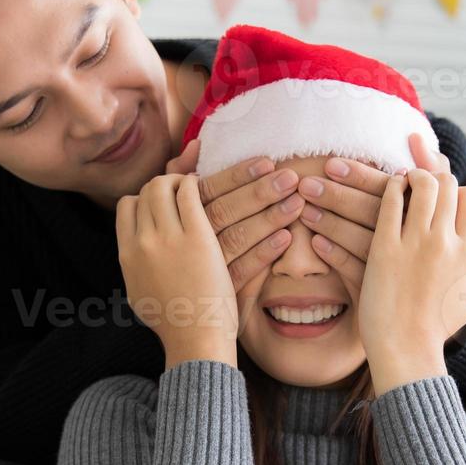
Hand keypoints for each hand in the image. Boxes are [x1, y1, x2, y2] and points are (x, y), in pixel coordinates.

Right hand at [117, 172, 237, 367]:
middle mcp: (142, 241)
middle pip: (147, 191)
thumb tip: (136, 255)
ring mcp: (168, 237)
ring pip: (166, 186)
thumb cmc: (176, 324)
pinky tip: (212, 189)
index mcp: (127, 255)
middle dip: (165, 184)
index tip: (162, 202)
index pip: (127, 206)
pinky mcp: (197, 235)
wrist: (196, 339)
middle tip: (183, 187)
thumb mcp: (142, 294)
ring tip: (198, 184)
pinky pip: (191, 193)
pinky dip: (199, 184)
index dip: (144, 198)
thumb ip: (137, 268)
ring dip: (182, 180)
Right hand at [167, 138, 303, 291]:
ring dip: (268, 218)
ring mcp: (199, 267)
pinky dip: (264, 253)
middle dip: (259, 192)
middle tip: (290, 176)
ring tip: (296, 202)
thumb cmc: (173, 255)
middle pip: (223, 210)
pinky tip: (285, 237)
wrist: (178, 318)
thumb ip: (179, 178)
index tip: (266, 162)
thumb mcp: (169, 214)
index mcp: (172, 219)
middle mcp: (183, 240)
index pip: (205, 190)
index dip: (237, 175)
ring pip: (235, 238)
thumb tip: (196, 145)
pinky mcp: (216, 290)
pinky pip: (242, 270)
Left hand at [304, 131, 458, 291]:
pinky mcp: (383, 290)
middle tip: (308, 179)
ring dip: (330, 218)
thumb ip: (442, 184)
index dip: (362, 176)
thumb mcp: (462, 238)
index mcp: (448, 224)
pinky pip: (352, 266)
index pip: (398, 189)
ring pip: (360, 234)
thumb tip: (415, 137)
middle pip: (374, 207)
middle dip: (336, 193)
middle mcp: (430, 243)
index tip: (334, 163)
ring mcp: (405, 267)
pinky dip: (333, 252)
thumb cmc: (447, 282)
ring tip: (305, 206)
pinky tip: (316, 242)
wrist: (433, 348)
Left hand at [357, 168, 465, 394]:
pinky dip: (388, 188)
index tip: (443, 194)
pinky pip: (388, 203)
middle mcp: (445, 242)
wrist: (406, 350)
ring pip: (419, 186)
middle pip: (446, 185)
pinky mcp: (384, 248)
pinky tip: (385, 190)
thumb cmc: (438, 327)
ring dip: (411, 176)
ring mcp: (414, 243)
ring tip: (401, 180)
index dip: (456, 190)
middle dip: (433, 177)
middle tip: (419, 179)